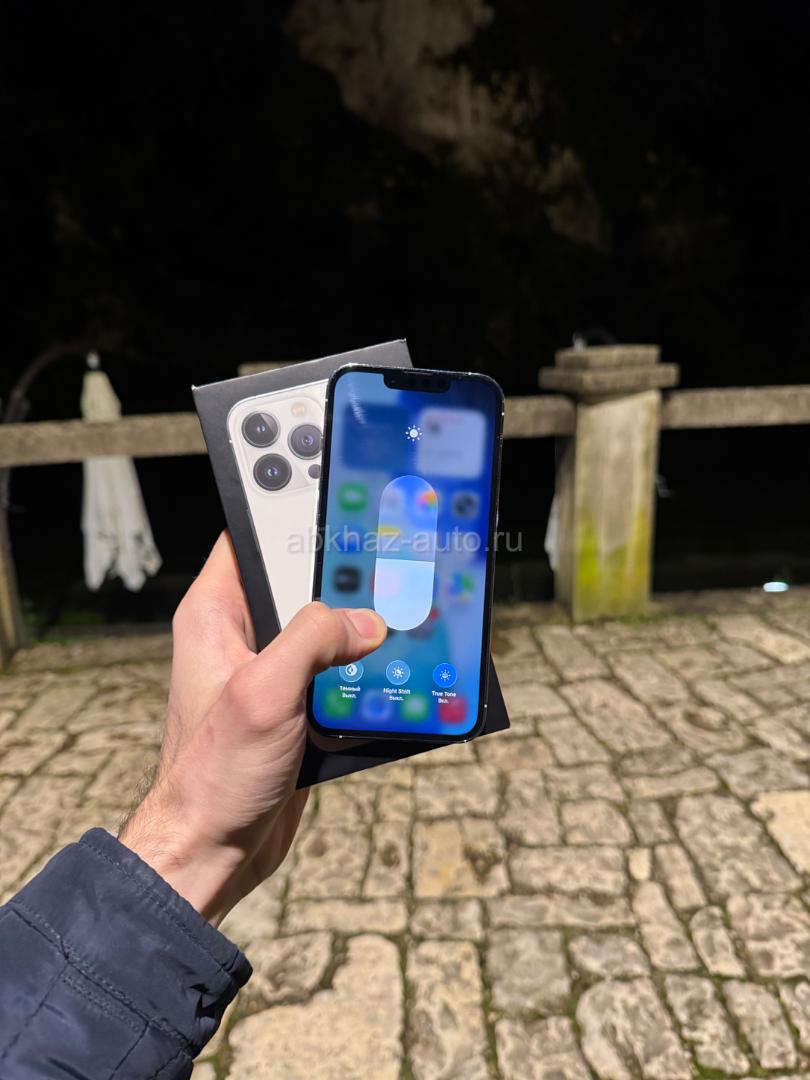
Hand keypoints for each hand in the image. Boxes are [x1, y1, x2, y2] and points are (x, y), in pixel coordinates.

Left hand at [119, 532, 385, 925]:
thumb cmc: (213, 775)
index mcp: (216, 615)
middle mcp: (243, 635)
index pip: (251, 535)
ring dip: (365, 624)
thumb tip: (367, 621)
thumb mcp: (263, 693)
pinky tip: (400, 666)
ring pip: (329, 627)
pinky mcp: (298, 705)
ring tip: (408, 604)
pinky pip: (340, 670)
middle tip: (392, 549)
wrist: (212, 851)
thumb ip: (313, 641)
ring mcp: (273, 671)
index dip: (288, 505)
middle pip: (302, 579)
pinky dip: (368, 668)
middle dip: (345, 568)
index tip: (334, 484)